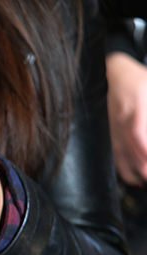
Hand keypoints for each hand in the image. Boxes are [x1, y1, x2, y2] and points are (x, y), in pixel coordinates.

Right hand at [106, 52, 146, 186]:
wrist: (114, 72)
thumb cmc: (138, 78)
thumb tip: (145, 129)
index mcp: (135, 106)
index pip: (137, 133)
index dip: (144, 149)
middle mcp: (122, 119)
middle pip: (130, 148)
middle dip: (142, 166)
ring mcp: (115, 127)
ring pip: (123, 154)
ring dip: (135, 171)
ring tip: (144, 182)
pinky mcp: (112, 132)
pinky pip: (117, 153)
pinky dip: (124, 169)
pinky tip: (133, 180)